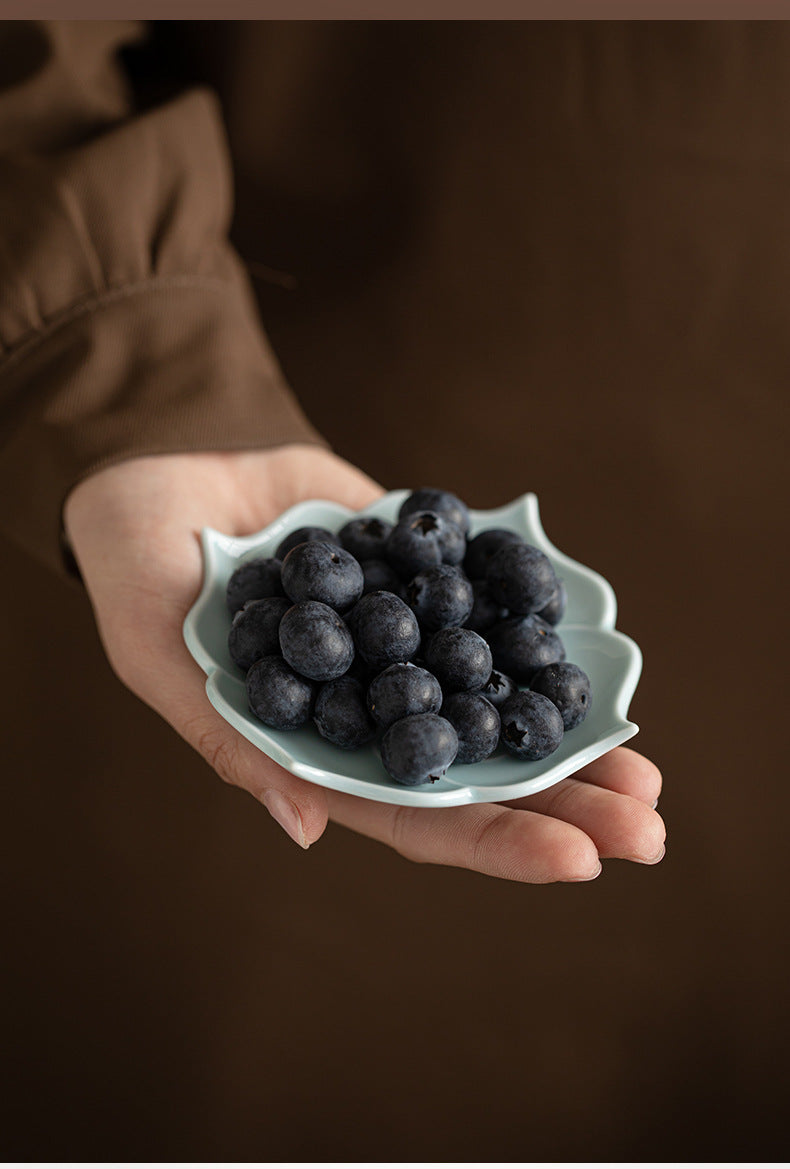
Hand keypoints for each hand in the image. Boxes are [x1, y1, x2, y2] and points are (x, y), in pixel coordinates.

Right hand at [64, 444, 664, 882]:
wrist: (162, 473)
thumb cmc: (137, 575)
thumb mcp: (162, 657)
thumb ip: (231, 740)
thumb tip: (307, 830)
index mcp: (320, 750)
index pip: (416, 815)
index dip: (494, 840)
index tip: (577, 860)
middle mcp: (375, 707)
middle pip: (482, 769)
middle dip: (566, 800)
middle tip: (653, 826)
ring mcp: (404, 643)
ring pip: (501, 699)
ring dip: (574, 732)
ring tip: (647, 765)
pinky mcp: (420, 576)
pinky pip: (491, 607)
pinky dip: (544, 634)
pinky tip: (600, 661)